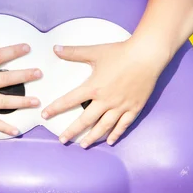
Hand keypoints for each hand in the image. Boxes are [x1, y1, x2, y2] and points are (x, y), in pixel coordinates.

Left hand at [42, 39, 168, 147]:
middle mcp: (106, 100)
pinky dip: (116, 134)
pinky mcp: (134, 108)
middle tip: (62, 140)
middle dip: (72, 131)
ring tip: (83, 145)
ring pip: (104, 126)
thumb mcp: (95, 51)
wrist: (147, 56)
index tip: (45, 116)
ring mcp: (121, 106)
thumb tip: (55, 48)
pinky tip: (110, 141)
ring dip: (92, 137)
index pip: (69, 101)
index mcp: (93, 87)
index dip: (55, 108)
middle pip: (85, 120)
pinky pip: (123, 125)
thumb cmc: (120, 52)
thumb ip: (73, 52)